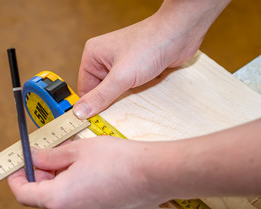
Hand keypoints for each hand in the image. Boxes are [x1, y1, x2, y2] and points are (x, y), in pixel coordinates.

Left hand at [7, 136, 174, 208]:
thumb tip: (33, 156)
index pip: (22, 193)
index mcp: (58, 199)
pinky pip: (74, 203)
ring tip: (70, 158)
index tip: (17, 165)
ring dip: (57, 179)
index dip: (16, 177)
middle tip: (47, 153)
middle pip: (41, 196)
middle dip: (40, 174)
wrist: (153, 174)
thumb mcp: (76, 150)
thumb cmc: (118, 161)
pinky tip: (83, 170)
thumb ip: (49, 156)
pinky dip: (71, 187)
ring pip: (58, 199)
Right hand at [73, 0, 230, 118]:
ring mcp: (120, 64)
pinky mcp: (134, 69)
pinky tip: (139, 96)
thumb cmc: (150, 45)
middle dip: (108, 102)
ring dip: (122, 99)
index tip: (94, 122)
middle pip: (99, 91)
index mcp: (93, 55)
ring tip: (131, 100)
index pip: (85, 88)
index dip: (90, 105)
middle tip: (115, 115)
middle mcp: (104, 59)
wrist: (180, 34)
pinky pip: (127, 88)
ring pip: (114, 91)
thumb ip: (100, 96)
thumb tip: (80, 112)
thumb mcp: (121, 76)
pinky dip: (132, 95)